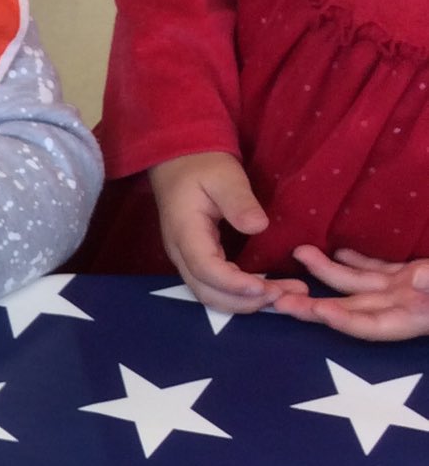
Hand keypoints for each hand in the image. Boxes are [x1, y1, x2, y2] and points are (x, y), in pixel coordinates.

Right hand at [150, 151, 304, 312]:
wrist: (179, 163)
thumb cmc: (203, 165)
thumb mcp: (224, 175)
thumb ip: (239, 200)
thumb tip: (259, 226)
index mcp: (185, 232)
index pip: (206, 269)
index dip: (234, 283)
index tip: (265, 287)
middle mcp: (181, 253)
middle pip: (207, 292)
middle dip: (245, 301)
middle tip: (285, 296)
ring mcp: (187, 260)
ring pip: (211, 295)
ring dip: (245, 302)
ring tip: (282, 296)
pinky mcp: (198, 260)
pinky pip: (215, 287)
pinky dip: (240, 295)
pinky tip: (266, 290)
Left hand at [270, 247, 428, 339]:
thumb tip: (415, 279)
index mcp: (414, 319)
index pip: (371, 326)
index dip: (344, 321)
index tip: (320, 311)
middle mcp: (402, 309)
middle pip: (350, 309)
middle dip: (313, 305)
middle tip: (278, 299)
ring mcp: (403, 292)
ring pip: (356, 283)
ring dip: (326, 271)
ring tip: (299, 254)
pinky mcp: (408, 276)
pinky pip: (375, 270)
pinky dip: (354, 261)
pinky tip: (333, 252)